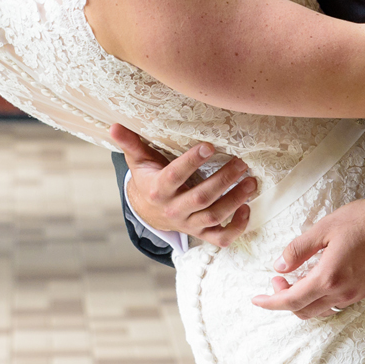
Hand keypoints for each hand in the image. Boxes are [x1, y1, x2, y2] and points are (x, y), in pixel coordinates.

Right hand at [111, 124, 256, 247]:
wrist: (149, 212)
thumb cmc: (148, 178)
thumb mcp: (138, 160)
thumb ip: (130, 143)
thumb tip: (114, 126)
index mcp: (157, 189)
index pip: (175, 175)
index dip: (191, 162)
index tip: (209, 146)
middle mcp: (173, 209)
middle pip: (201, 197)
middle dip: (223, 180)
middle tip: (241, 163)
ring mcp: (188, 223)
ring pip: (214, 216)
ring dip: (235, 200)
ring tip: (251, 182)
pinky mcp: (200, 232)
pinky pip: (221, 237)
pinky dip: (236, 227)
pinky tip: (247, 209)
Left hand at [251, 198, 364, 319]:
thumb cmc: (361, 221)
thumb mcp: (323, 229)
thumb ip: (298, 249)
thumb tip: (279, 266)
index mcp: (329, 277)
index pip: (292, 300)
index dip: (271, 302)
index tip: (256, 299)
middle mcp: (342, 292)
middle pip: (304, 311)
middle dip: (284, 300)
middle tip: (277, 280)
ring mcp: (355, 295)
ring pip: (320, 311)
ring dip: (302, 301)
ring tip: (294, 279)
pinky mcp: (364, 292)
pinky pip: (334, 305)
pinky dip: (318, 299)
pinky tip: (315, 281)